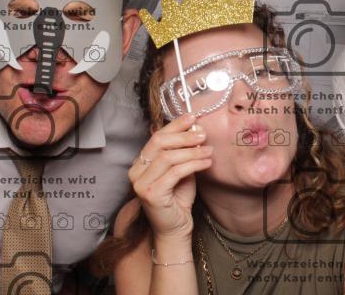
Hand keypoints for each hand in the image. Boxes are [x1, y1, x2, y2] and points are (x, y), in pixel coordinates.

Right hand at [127, 113, 212, 239]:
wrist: (176, 228)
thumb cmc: (178, 198)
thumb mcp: (182, 169)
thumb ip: (184, 151)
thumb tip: (196, 128)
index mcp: (141, 162)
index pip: (157, 136)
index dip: (175, 125)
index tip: (193, 117)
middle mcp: (136, 171)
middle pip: (159, 142)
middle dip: (184, 136)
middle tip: (203, 134)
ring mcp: (141, 183)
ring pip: (168, 157)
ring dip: (192, 151)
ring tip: (209, 151)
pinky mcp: (151, 194)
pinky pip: (175, 172)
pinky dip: (193, 164)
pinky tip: (206, 163)